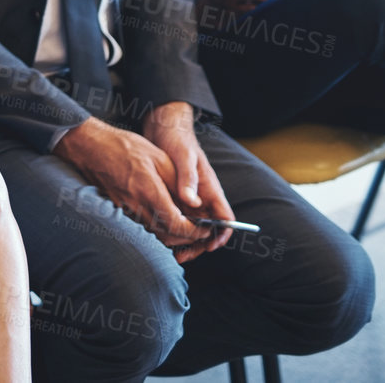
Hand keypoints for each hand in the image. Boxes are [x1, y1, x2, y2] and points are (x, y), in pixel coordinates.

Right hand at [52, 111, 212, 261]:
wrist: (89, 147)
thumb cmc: (124, 147)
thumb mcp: (158, 157)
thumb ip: (179, 182)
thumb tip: (196, 203)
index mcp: (149, 191)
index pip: (177, 224)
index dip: (195, 231)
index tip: (206, 228)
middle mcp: (136, 206)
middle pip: (168, 236)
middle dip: (188, 238)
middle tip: (201, 230)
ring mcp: (125, 211)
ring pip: (155, 235)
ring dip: (174, 237)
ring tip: (187, 227)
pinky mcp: (118, 211)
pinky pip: (143, 228)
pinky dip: (158, 231)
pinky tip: (165, 221)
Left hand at [142, 102, 233, 261]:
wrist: (165, 127)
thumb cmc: (178, 140)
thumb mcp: (183, 157)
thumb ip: (188, 179)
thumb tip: (192, 202)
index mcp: (210, 188)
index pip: (225, 217)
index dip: (220, 234)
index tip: (209, 246)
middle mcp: (203, 196)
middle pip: (209, 228)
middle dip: (198, 244)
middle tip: (182, 257)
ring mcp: (191, 197)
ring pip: (194, 226)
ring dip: (185, 240)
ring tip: (172, 252)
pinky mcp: (177, 196)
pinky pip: (180, 218)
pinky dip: (174, 229)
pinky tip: (160, 236)